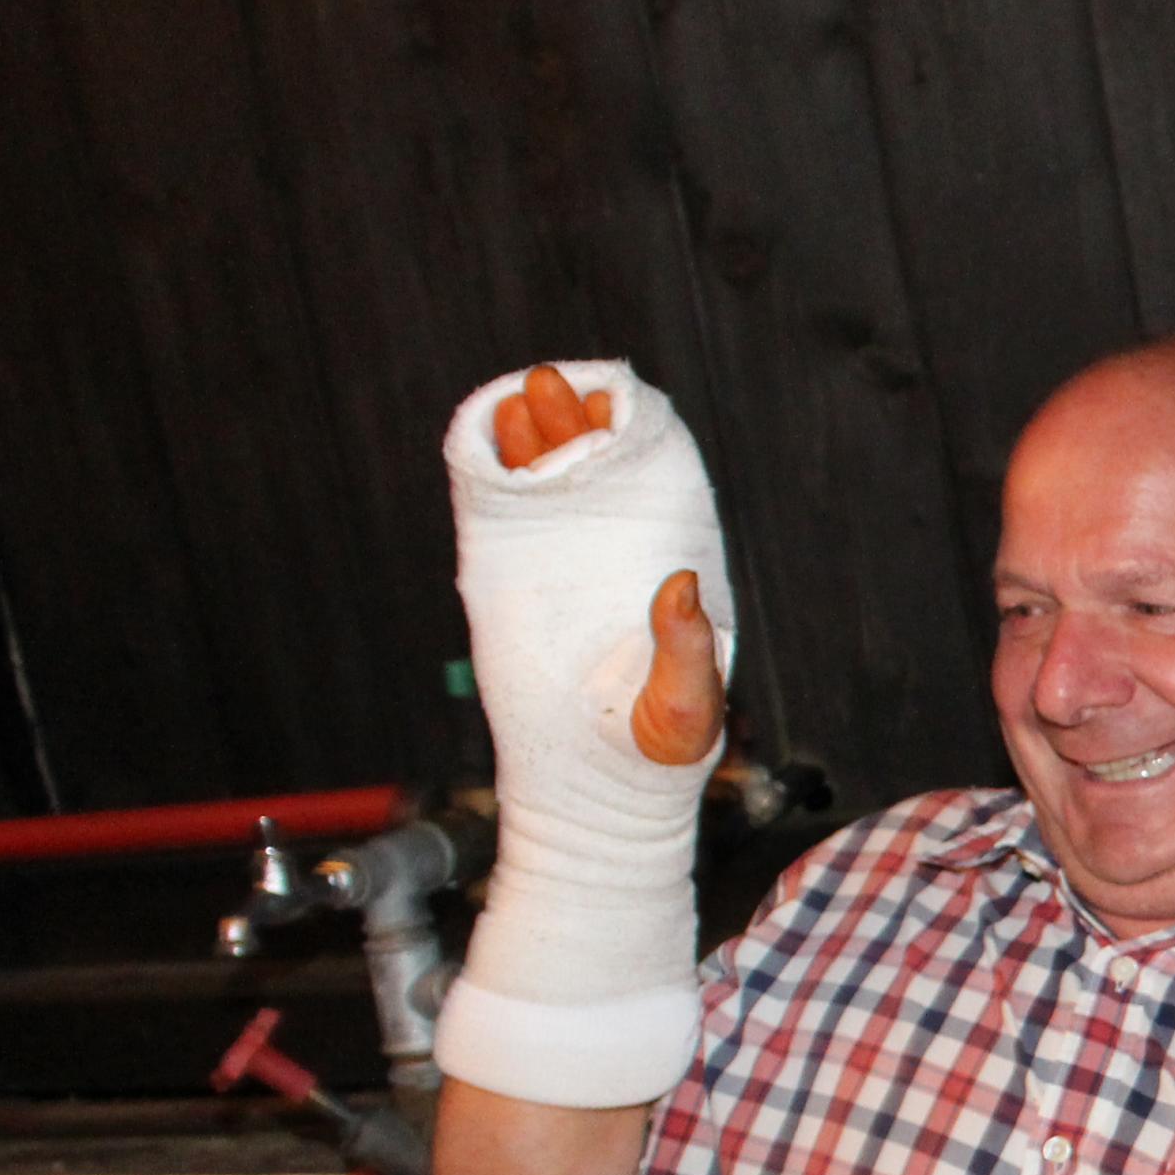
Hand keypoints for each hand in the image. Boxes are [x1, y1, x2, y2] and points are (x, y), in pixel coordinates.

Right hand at [485, 362, 725, 765]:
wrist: (594, 791)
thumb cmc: (656, 752)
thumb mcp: (686, 708)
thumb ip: (687, 653)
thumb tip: (681, 586)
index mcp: (668, 575)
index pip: (657, 491)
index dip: (638, 444)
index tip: (618, 410)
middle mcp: (617, 561)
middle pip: (596, 476)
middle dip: (573, 425)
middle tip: (551, 383)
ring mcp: (563, 571)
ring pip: (547, 490)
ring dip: (532, 440)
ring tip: (520, 399)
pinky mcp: (514, 589)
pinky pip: (501, 524)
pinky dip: (492, 480)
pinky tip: (487, 443)